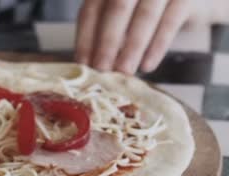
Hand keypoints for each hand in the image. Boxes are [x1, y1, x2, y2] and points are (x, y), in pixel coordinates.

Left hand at [75, 0, 193, 73]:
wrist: (189, 0)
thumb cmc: (145, 9)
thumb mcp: (121, 14)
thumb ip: (104, 30)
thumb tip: (87, 64)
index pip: (92, 9)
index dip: (86, 37)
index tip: (82, 64)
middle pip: (117, 9)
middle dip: (107, 43)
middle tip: (101, 70)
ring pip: (144, 17)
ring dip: (132, 48)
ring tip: (124, 72)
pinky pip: (170, 23)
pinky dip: (157, 47)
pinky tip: (147, 66)